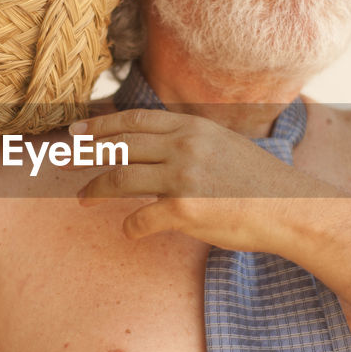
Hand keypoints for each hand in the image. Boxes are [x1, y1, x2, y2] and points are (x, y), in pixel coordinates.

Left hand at [72, 107, 338, 249]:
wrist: (289, 207)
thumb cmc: (258, 182)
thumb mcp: (223, 145)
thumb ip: (188, 142)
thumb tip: (153, 147)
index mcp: (193, 127)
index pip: (135, 120)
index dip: (102, 124)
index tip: (78, 129)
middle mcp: (185, 145)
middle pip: (120, 145)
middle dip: (86, 152)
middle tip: (61, 158)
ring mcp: (183, 176)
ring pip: (121, 178)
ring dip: (95, 188)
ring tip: (81, 197)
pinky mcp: (185, 209)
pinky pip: (142, 219)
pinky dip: (131, 227)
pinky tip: (128, 231)